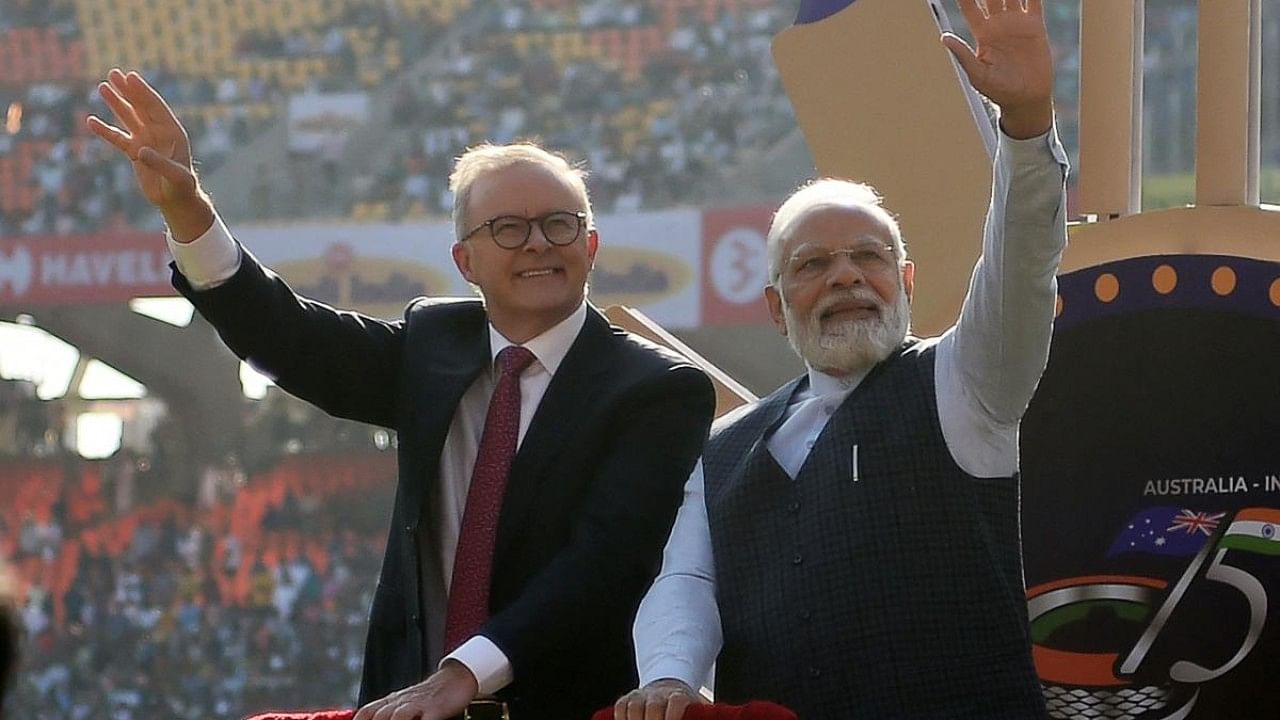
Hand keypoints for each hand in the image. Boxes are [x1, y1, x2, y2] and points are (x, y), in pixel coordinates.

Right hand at [85, 68, 212, 239]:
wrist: (176, 200)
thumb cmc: (182, 187)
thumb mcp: (176, 176)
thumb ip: (160, 163)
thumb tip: (140, 151)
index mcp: (172, 133)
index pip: (156, 108)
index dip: (143, 92)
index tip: (130, 77)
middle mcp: (158, 133)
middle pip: (141, 107)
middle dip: (128, 90)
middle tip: (114, 73)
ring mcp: (146, 141)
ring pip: (128, 118)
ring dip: (116, 103)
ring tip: (102, 87)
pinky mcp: (135, 153)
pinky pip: (117, 138)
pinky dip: (104, 130)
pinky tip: (90, 121)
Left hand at [352, 661, 478, 719]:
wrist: (456, 677)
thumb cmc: (429, 695)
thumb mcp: (405, 702)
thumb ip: (387, 711)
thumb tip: (368, 718)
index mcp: (392, 700)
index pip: (366, 712)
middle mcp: (402, 701)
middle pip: (379, 715)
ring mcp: (418, 704)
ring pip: (397, 716)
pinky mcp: (435, 709)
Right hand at [613, 678, 703, 719]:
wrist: (668, 691)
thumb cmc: (684, 709)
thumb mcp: (694, 711)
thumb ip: (699, 714)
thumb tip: (708, 718)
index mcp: (679, 696)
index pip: (677, 701)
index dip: (674, 715)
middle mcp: (659, 693)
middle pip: (654, 705)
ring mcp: (642, 695)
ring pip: (635, 705)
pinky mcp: (628, 699)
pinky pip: (621, 707)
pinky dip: (622, 718)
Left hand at [942, 0, 1054, 138]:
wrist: (1025, 99)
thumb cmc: (998, 90)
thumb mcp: (977, 74)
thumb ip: (963, 54)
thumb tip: (943, 37)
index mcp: (982, 33)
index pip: (971, 6)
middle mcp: (998, 24)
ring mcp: (1016, 23)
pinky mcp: (1035, 26)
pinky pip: (1034, 2)